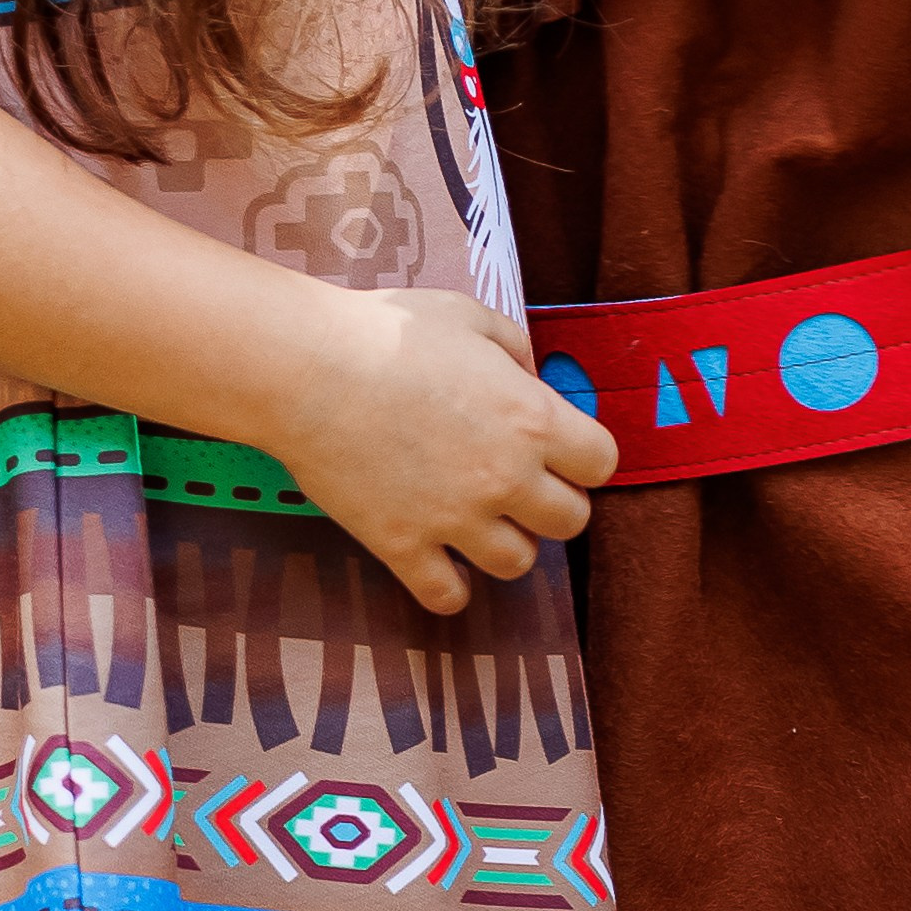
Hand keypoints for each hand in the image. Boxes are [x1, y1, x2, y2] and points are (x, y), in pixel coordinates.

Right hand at [258, 286, 618, 616]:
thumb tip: (530, 376)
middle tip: (520, 483)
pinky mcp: (403, 546)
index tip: (559, 447)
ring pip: (517, 564)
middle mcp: (505, 478)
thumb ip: (514, 346)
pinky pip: (447, 595)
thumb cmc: (388, 331)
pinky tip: (440, 561)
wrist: (308, 368)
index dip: (584, 455)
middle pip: (571, 521)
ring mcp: (455, 519)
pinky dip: (450, 586)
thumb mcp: (468, 315)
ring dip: (507, 542)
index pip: (603, 463)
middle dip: (553, 502)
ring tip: (480, 519)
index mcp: (531, 419)